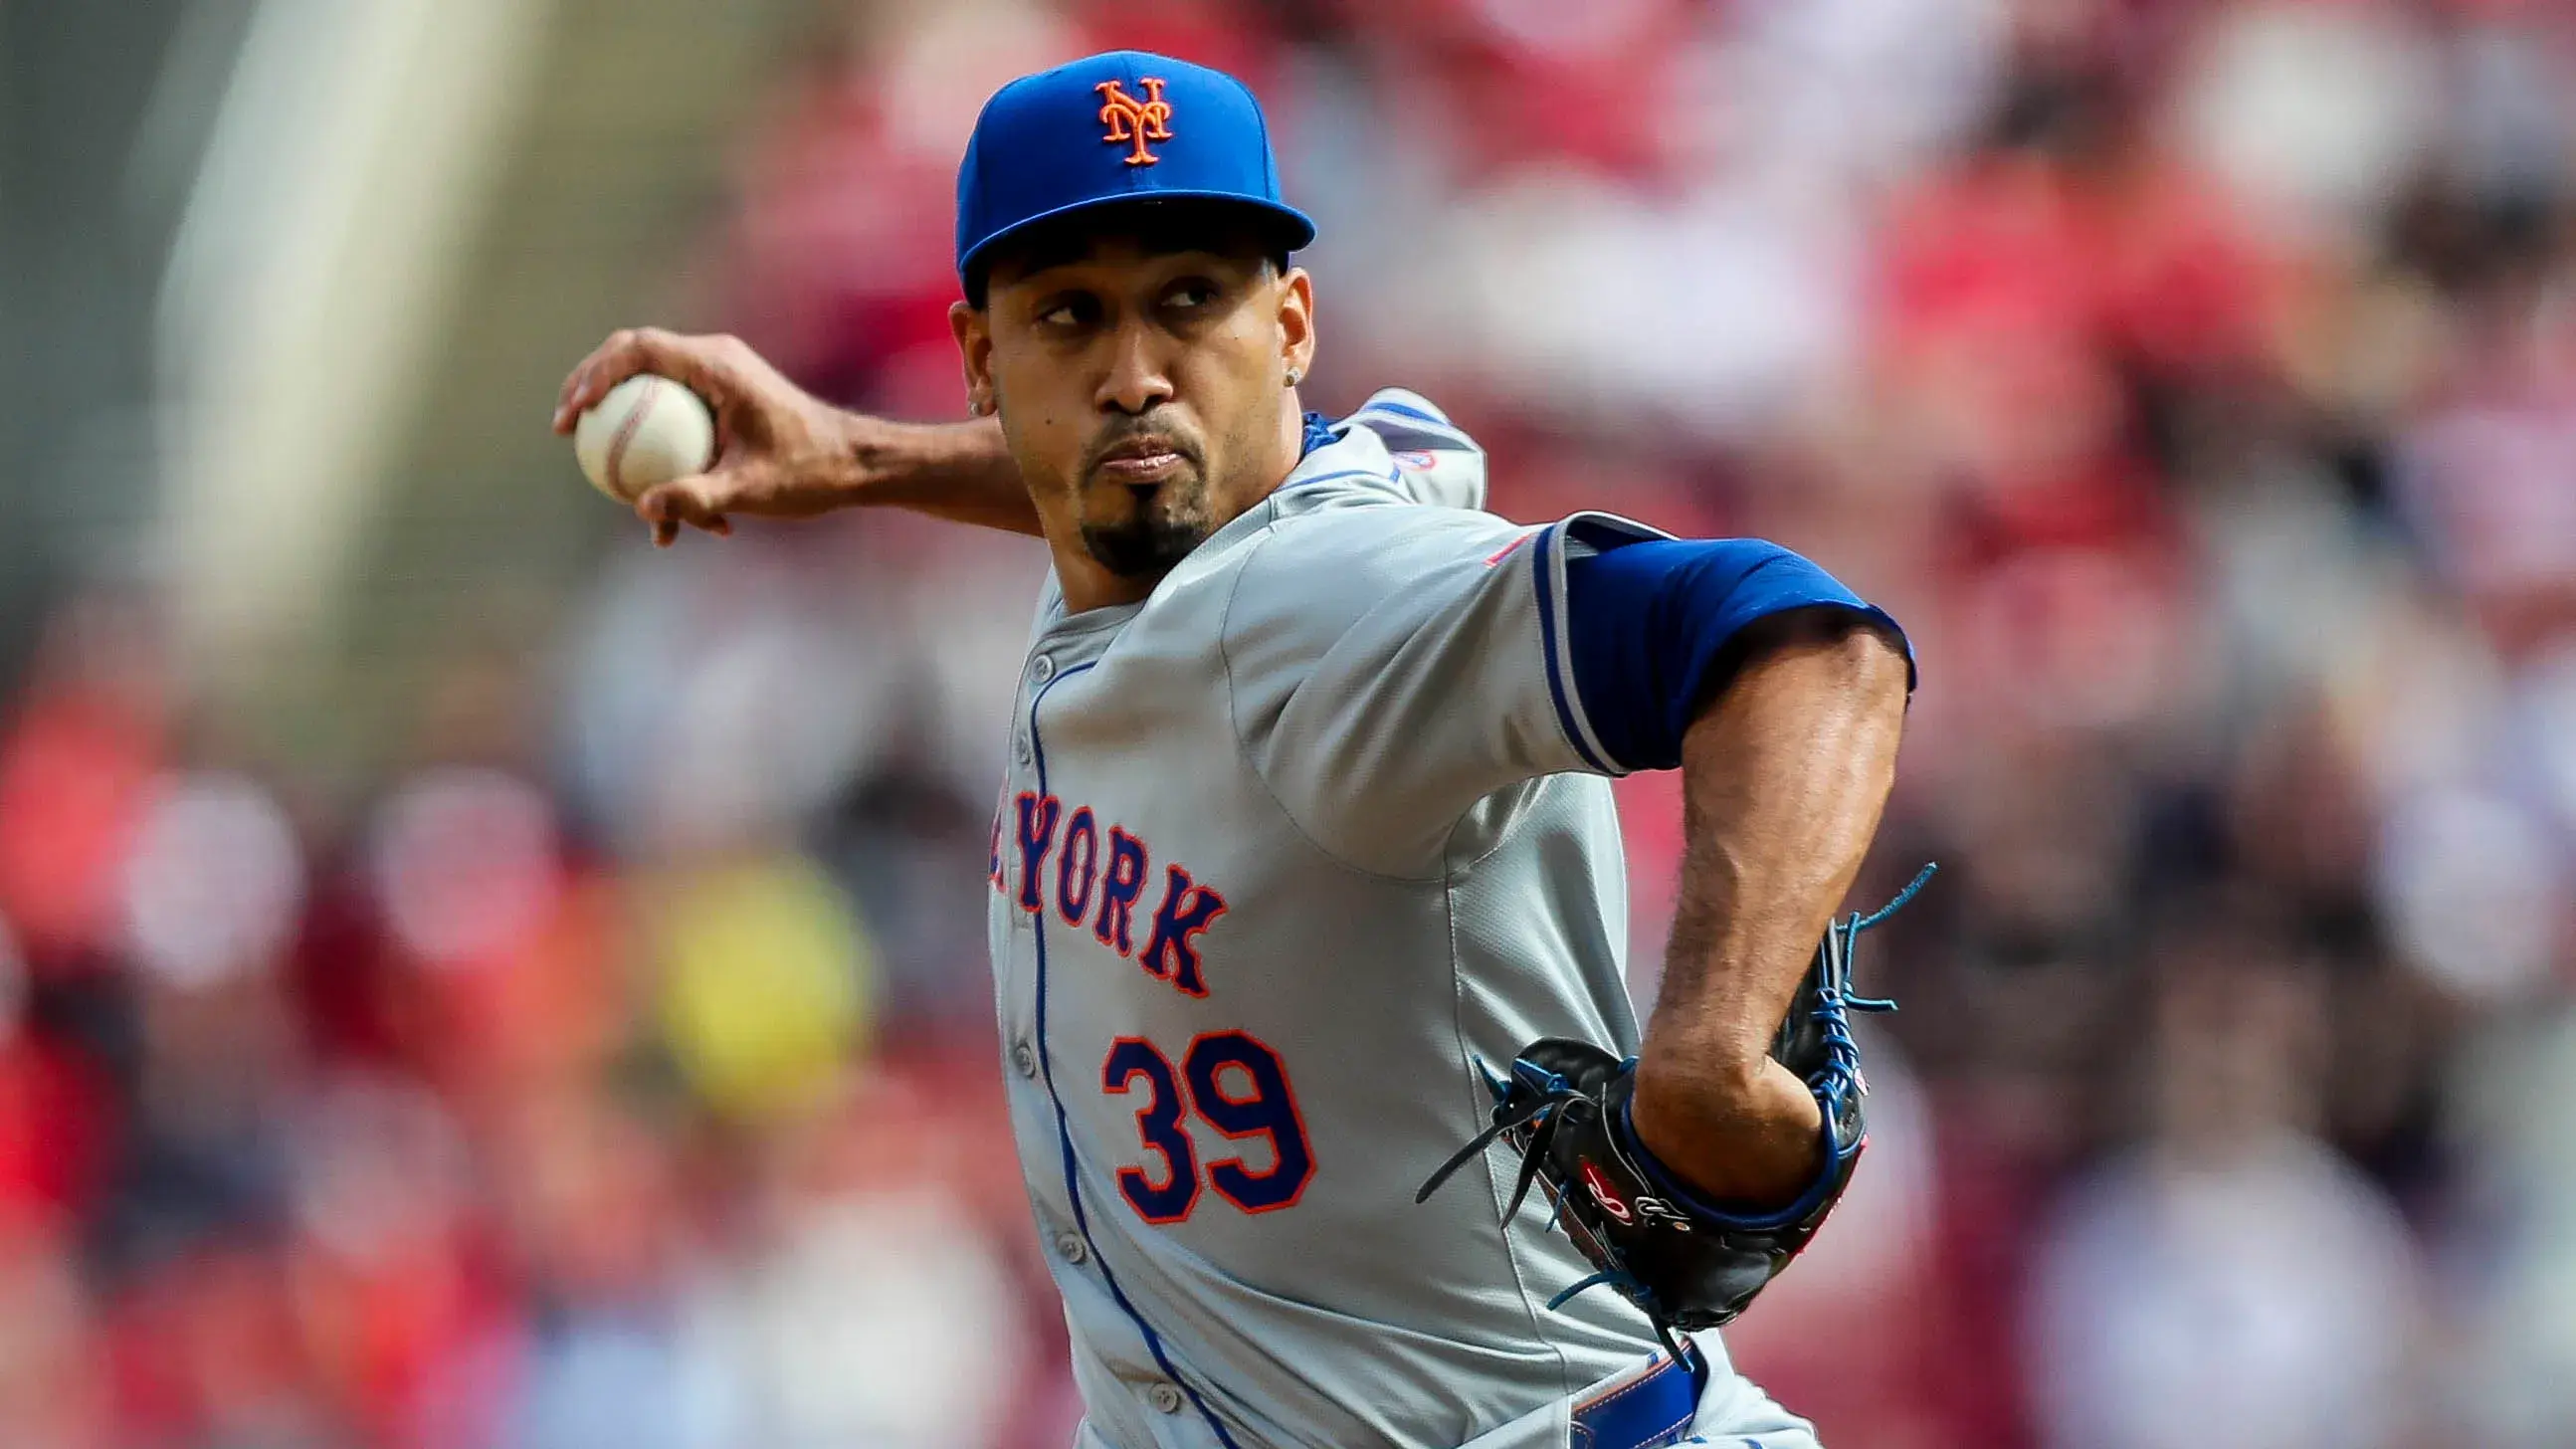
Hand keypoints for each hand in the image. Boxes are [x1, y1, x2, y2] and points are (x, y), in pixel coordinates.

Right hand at [553, 329, 862, 546]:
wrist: (857, 463)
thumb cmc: (812, 471)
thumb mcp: (752, 489)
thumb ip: (696, 498)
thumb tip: (643, 509)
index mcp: (717, 365)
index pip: (638, 349)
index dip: (595, 373)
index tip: (575, 412)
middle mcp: (714, 360)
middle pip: (632, 356)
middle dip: (591, 385)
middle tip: (564, 427)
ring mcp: (718, 377)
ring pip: (651, 386)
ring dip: (622, 419)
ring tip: (594, 463)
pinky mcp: (724, 399)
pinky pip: (676, 414)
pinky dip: (660, 450)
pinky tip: (662, 514)